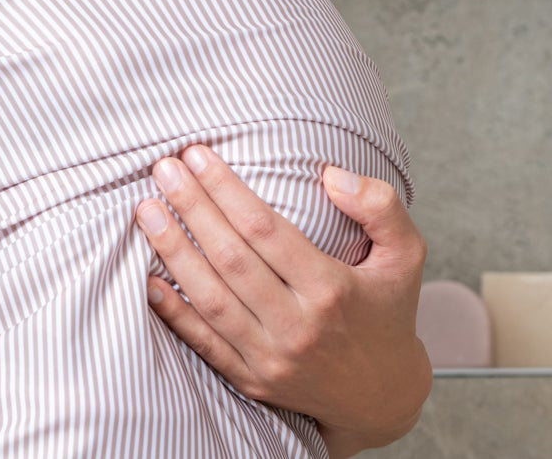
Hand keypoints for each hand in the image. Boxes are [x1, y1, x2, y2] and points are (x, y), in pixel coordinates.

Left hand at [135, 146, 429, 456]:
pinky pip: (204, 343)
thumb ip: (381, 206)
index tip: (197, 155)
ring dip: (172, 251)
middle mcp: (298, 326)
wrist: (383, 396)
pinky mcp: (252, 380)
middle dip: (191, 208)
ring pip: (210, 299)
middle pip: (230, 259)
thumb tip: (331, 174)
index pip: (265, 229)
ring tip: (146, 209)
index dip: (225, 189)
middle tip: (162, 169)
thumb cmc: (386, 311)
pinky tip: (147, 279)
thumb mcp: (405, 256)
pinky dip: (172, 312)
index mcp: (331, 289)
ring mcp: (272, 358)